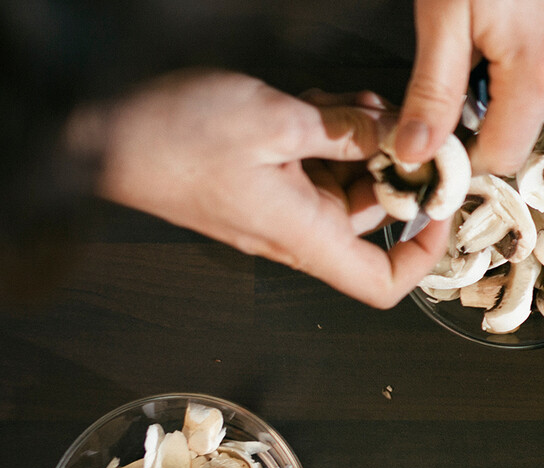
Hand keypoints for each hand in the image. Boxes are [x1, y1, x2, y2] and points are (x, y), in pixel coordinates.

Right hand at [95, 70, 448, 307]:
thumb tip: (395, 140)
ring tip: (360, 103)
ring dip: (362, 141)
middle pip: (372, 214)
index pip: (382, 282)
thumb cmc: (172, 137)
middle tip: (406, 124)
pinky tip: (326, 103)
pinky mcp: (260, 178)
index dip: (423, 255)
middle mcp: (295, 228)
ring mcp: (276, 203)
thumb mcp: (275, 122)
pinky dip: (330, 133)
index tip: (441, 210)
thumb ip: (345, 133)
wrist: (97, 132)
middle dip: (395, 168)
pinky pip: (313, 162)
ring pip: (345, 178)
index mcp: (303, 234)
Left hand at [396, 0, 543, 175]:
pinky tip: (519, 11)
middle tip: (459, 55)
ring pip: (543, 87)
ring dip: (512, 72)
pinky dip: (537, 45)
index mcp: (538, 72)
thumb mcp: (441, 17)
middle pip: (522, 120)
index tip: (436, 137)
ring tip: (491, 23)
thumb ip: (431, 92)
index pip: (501, 157)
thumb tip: (415, 152)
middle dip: (486, 105)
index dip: (463, 154)